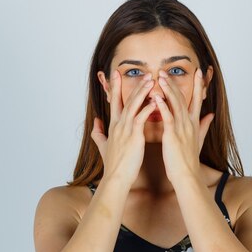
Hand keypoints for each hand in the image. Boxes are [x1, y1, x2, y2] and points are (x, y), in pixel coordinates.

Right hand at [91, 69, 158, 185]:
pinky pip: (141, 118)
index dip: (115, 87)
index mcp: (113, 126)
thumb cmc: (113, 165)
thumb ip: (98, 133)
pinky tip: (155, 101)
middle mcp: (118, 125)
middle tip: (143, 73)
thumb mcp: (102, 146)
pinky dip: (147, 109)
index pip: (115, 102)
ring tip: (151, 81)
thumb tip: (95, 122)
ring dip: (142, 92)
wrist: (116, 178)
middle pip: (125, 100)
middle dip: (134, 85)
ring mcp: (125, 130)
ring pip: (133, 105)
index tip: (116, 74)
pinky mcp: (133, 137)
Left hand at [154, 67, 214, 182]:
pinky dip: (163, 105)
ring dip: (168, 89)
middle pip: (184, 98)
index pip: (197, 100)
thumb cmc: (188, 161)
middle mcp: (189, 123)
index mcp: (194, 124)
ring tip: (161, 77)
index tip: (199, 71)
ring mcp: (181, 128)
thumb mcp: (199, 141)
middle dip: (175, 83)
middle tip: (166, 71)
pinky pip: (168, 116)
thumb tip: (210, 116)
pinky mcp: (173, 135)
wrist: (187, 176)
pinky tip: (157, 96)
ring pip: (176, 104)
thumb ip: (204, 126)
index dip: (198, 85)